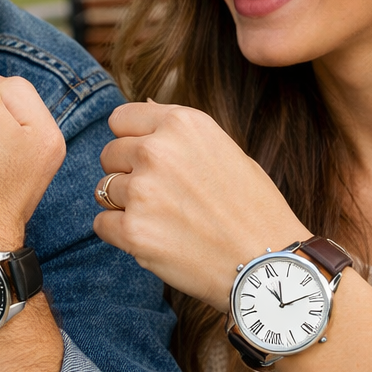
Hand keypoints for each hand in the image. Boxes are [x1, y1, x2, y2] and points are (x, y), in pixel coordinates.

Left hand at [94, 102, 308, 310]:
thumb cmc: (253, 208)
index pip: (121, 119)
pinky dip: (121, 234)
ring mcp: (142, 191)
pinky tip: (155, 239)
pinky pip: (102, 224)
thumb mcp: (224, 150)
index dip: (132, 141)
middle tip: (162, 197)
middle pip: (109, 154)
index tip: (149, 161)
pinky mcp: (132, 231)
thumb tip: (145, 106)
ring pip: (103, 190)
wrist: (269, 265)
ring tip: (165, 220)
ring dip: (124, 205)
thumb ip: (178, 132)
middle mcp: (157, 150)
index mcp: (182, 124)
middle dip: (127, 174)